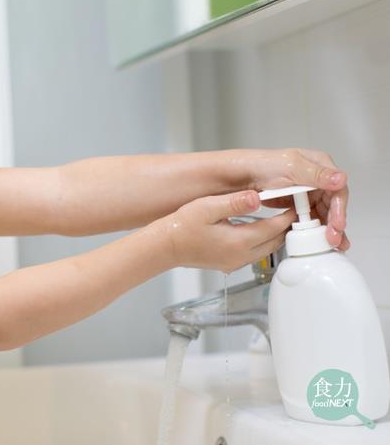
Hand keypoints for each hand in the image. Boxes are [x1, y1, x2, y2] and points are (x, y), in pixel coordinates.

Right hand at [157, 190, 295, 273]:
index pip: (274, 227)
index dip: (288, 214)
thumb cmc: (181, 227)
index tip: (296, 202)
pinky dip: (263, 241)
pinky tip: (260, 229)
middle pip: (276, 241)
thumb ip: (234, 202)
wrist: (165, 247)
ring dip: (276, 234)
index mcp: (239, 241)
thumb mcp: (206, 208)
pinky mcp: (230, 264)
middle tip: (293, 209)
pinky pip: (255, 253)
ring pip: (267, 249)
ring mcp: (236, 262)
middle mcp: (241, 256)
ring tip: (281, 217)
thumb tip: (257, 197)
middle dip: (287, 226)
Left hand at [231, 148, 348, 250]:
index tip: (337, 224)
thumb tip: (339, 179)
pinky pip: (308, 216)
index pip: (338, 190)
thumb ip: (316, 174)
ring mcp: (304, 190)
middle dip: (335, 223)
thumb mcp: (290, 167)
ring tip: (330, 243)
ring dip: (327, 228)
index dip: (339, 208)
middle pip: (332, 203)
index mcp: (319, 164)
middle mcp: (315, 177)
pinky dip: (313, 228)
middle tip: (334, 239)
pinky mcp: (294, 201)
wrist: (238, 173)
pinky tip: (316, 239)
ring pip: (322, 212)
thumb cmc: (260, 164)